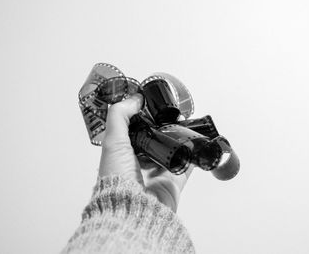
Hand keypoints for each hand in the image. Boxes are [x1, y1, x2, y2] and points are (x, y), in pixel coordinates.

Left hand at [99, 94, 192, 211]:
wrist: (133, 209)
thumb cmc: (117, 179)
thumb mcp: (113, 141)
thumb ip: (120, 116)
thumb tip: (134, 99)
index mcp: (121, 155)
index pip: (133, 133)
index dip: (142, 120)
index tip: (152, 108)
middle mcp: (138, 166)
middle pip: (153, 142)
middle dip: (162, 130)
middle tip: (172, 116)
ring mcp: (156, 175)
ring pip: (170, 153)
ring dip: (177, 141)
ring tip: (184, 126)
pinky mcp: (172, 184)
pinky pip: (185, 167)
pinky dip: (192, 157)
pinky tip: (196, 145)